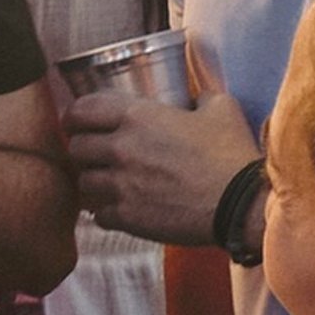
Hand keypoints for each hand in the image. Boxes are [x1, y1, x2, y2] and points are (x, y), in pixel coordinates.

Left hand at [64, 90, 257, 245]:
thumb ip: (200, 97)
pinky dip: (106, 211)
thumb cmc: (231, 154)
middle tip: (93, 153)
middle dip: (82, 149)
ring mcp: (120, 186)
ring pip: (83, 183)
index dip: (75, 114)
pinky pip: (99, 214)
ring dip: (93, 182)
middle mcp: (121, 149)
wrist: (239, 204)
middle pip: (75, 148)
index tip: (76, 121)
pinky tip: (122, 208)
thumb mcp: (222, 108)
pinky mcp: (127, 218)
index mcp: (138, 116)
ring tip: (107, 183)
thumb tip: (196, 100)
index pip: (82, 110)